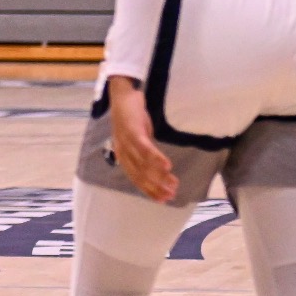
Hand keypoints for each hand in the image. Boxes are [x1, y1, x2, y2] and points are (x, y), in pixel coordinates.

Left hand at [105, 78, 176, 202]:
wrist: (122, 96)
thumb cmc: (132, 119)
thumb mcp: (139, 139)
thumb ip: (145, 154)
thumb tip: (160, 168)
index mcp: (124, 156)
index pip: (137, 179)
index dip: (150, 191)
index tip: (164, 200)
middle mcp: (123, 152)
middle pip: (141, 175)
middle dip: (157, 187)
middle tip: (172, 194)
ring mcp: (127, 142)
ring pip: (144, 165)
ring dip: (160, 176)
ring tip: (174, 183)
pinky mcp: (133, 131)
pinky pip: (145, 148)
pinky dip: (156, 158)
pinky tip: (167, 166)